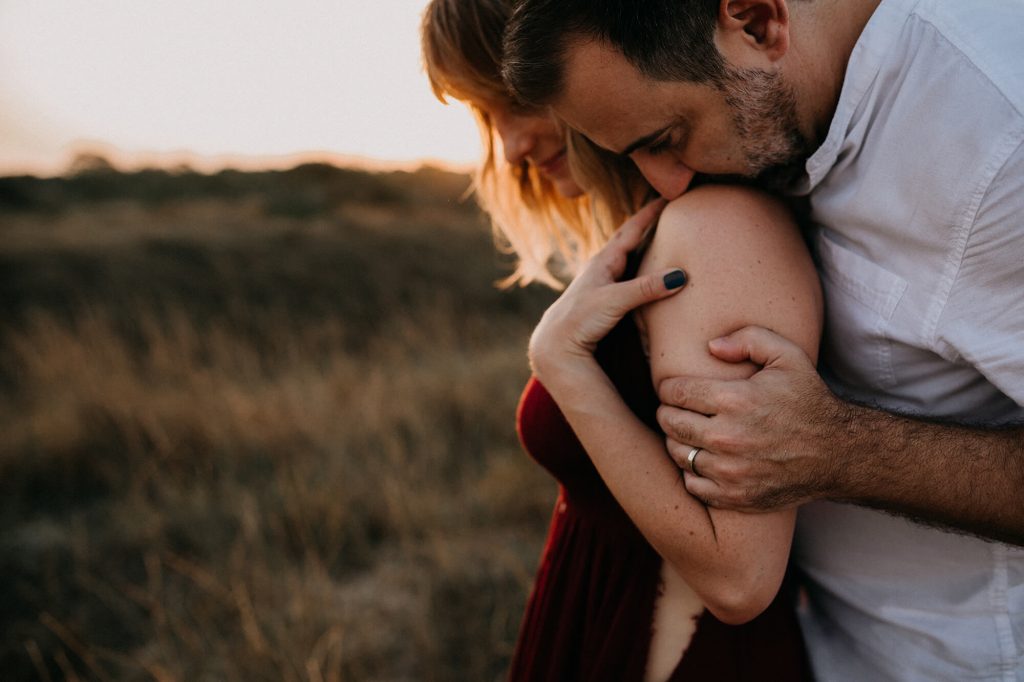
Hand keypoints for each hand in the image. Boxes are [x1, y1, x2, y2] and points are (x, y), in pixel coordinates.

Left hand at [528, 198, 686, 387]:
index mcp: (603, 262)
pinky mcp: (604, 301)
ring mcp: (603, 284)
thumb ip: (644, 288)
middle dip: (646, 225)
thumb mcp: (613, 300)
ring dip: (643, 247)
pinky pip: (628, 277)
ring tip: (662, 238)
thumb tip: (679, 275)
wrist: (555, 344)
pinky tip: (647, 275)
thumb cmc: (579, 319)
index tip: (667, 196)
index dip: (649, 214)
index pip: (631, 230)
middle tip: (667, 211)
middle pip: (628, 240)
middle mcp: (602, 269)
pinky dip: (640, 270)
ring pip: (627, 258)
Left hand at [657, 325, 843, 510]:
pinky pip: (692, 484)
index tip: (673, 389)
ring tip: (687, 432)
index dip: (669, 388)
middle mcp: (728, 437)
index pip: (676, 392)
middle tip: (675, 409)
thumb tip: (711, 346)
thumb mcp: (788, 356)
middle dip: (667, 412)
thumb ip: (748, 339)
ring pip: (678, 453)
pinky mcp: (735, 496)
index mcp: (735, 400)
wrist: (838, 454)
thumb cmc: (808, 401)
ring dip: (676, 441)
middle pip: (670, 422)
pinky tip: (702, 458)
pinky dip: (691, 471)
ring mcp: (730, 470)